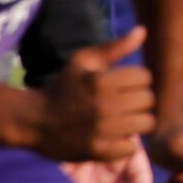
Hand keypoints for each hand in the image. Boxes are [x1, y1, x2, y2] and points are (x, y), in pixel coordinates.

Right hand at [27, 29, 155, 161]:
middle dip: (139, 100)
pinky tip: (112, 137)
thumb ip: (115, 47)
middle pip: (149, 100)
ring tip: (122, 120)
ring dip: (137, 122)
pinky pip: (132, 147)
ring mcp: (103, 130)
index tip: (123, 85)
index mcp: (101, 80)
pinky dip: (124, 143)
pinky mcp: (100, 151)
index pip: (145, 77)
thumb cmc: (64, 87)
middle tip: (123, 104)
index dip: (136, 80)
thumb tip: (143, 31)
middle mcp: (104, 105)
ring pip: (147, 124)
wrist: (33, 121)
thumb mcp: (83, 62)